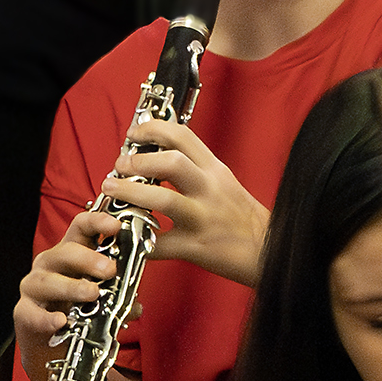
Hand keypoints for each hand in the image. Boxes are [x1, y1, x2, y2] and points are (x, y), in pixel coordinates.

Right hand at [15, 211, 125, 349]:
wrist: (52, 340)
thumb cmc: (78, 309)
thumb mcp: (101, 295)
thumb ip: (118, 293)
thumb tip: (135, 305)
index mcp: (72, 252)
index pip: (81, 226)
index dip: (98, 222)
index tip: (116, 226)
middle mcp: (51, 264)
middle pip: (66, 252)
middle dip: (89, 259)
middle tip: (110, 270)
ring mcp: (35, 286)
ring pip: (49, 281)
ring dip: (72, 287)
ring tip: (92, 294)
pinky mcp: (24, 311)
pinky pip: (32, 313)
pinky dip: (46, 318)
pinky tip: (61, 321)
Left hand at [95, 118, 269, 286]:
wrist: (269, 252)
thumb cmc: (244, 219)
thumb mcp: (225, 183)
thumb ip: (197, 168)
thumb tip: (162, 153)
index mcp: (215, 171)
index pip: (182, 136)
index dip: (153, 128)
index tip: (134, 133)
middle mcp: (210, 190)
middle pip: (170, 162)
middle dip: (137, 161)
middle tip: (120, 165)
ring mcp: (203, 218)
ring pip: (161, 199)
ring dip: (129, 193)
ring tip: (112, 190)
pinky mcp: (195, 247)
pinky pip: (159, 244)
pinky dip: (137, 239)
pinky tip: (126, 235)